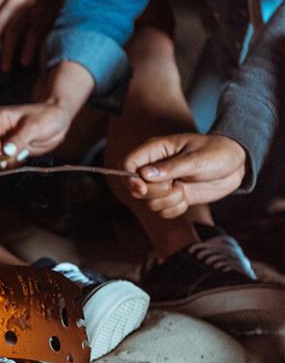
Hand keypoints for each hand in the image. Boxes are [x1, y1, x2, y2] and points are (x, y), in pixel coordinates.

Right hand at [0, 101, 70, 162]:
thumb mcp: (34, 127)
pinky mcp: (9, 151)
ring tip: (23, 156)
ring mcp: (2, 141)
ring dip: (6, 163)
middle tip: (16, 159)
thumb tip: (6, 152)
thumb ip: (19, 140)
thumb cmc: (47, 116)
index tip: (4, 160)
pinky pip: (4, 163)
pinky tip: (24, 157)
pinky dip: (12, 165)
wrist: (58, 119)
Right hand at [123, 134, 246, 217]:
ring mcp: (162, 184)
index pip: (127, 164)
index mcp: (155, 151)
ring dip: (168, 201)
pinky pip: (163, 211)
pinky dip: (176, 209)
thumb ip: (170, 168)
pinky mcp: (172, 197)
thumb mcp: (196, 159)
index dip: (129, 178)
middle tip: (175, 185)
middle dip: (155, 192)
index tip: (143, 187)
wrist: (236, 165)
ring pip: (149, 203)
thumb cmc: (218, 153)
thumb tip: (144, 175)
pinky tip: (187, 197)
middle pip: (135, 188)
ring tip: (185, 189)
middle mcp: (154, 168)